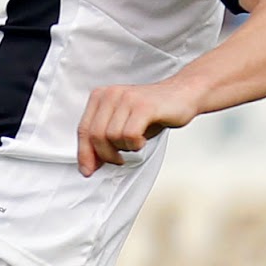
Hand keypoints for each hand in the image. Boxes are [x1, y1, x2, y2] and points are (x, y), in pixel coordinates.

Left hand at [76, 80, 196, 176]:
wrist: (183, 95)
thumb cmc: (152, 112)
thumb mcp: (121, 124)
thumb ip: (103, 139)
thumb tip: (89, 164)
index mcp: (100, 97)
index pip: (83, 130)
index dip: (84, 154)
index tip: (87, 170)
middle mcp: (110, 95)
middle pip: (95, 136)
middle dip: (105, 155)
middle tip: (118, 159)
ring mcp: (127, 99)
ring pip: (111, 137)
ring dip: (124, 148)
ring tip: (135, 143)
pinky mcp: (143, 106)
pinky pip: (129, 135)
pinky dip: (135, 144)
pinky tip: (142, 141)